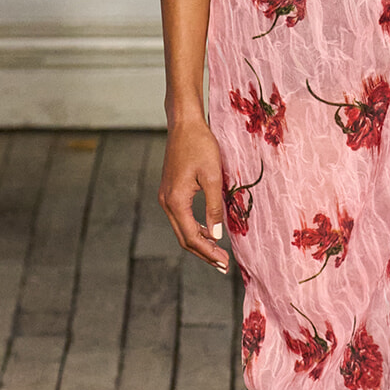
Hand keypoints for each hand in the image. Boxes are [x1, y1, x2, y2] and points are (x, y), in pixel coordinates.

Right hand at [159, 119, 228, 271]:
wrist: (184, 124)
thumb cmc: (200, 146)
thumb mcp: (213, 177)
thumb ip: (214, 208)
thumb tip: (217, 236)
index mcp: (176, 201)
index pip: (191, 237)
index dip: (208, 252)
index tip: (224, 262)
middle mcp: (166, 202)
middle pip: (184, 238)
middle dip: (203, 253)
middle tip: (223, 265)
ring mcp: (166, 197)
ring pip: (182, 229)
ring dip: (200, 242)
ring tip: (218, 253)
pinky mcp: (170, 191)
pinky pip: (181, 218)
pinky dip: (195, 228)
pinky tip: (209, 232)